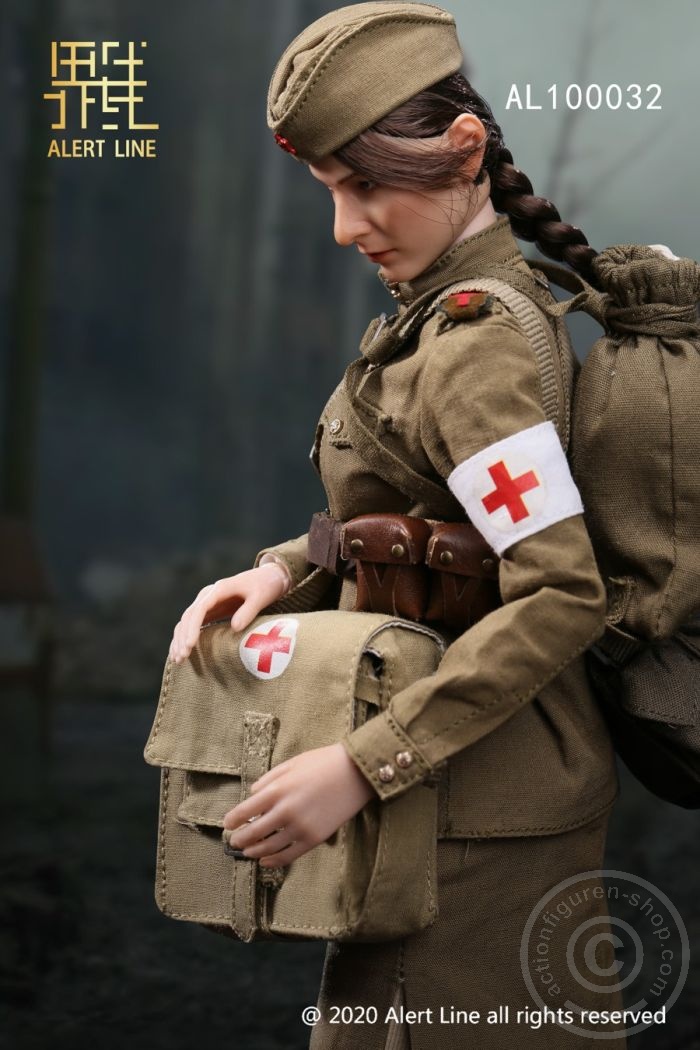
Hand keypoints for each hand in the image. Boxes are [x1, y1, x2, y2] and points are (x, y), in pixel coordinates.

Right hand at [169, 563, 289, 662]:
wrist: (267, 577)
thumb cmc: (265, 586)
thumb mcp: (261, 597)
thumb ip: (248, 611)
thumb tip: (235, 628)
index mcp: (219, 590)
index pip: (199, 609)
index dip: (192, 628)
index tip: (190, 645)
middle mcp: (208, 595)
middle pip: (188, 616)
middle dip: (183, 637)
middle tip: (182, 657)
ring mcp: (207, 602)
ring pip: (186, 621)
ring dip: (180, 639)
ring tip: (178, 659)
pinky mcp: (210, 610)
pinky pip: (193, 624)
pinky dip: (185, 637)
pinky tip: (181, 652)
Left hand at [223, 743, 375, 866]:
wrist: (355, 773)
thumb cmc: (323, 762)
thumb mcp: (291, 763)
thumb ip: (269, 779)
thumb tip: (253, 794)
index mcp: (277, 790)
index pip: (244, 811)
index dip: (232, 820)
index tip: (227, 824)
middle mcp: (285, 811)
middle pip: (253, 832)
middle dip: (239, 839)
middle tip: (233, 841)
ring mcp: (300, 827)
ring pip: (268, 847)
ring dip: (253, 852)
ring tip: (246, 852)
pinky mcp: (314, 838)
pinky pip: (288, 855)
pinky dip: (273, 860)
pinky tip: (265, 861)